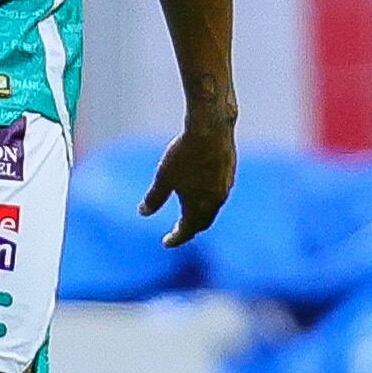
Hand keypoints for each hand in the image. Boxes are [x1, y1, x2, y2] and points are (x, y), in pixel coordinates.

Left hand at [140, 113, 236, 247]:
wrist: (211, 129)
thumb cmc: (184, 154)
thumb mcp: (164, 177)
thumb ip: (154, 198)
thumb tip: (142, 213)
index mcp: (200, 205)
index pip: (188, 230)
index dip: (176, 238)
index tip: (166, 243)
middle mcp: (216, 200)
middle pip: (202, 222)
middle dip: (188, 229)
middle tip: (176, 231)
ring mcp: (226, 186)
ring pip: (212, 208)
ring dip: (198, 215)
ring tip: (186, 214)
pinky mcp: (229, 172)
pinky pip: (218, 194)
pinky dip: (206, 200)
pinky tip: (199, 192)